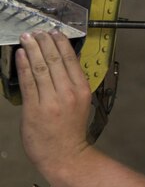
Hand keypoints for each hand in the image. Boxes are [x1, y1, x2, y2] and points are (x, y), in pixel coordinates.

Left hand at [16, 30, 91, 175]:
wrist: (65, 155)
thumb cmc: (71, 130)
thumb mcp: (81, 103)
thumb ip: (73, 84)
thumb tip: (63, 63)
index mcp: (82, 89)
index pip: (70, 60)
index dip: (61, 43)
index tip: (54, 32)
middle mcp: (68, 92)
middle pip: (55, 60)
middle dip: (45, 42)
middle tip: (38, 31)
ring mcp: (51, 100)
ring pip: (41, 67)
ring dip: (32, 49)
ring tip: (27, 37)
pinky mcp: (35, 108)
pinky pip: (29, 82)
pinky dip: (24, 66)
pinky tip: (21, 54)